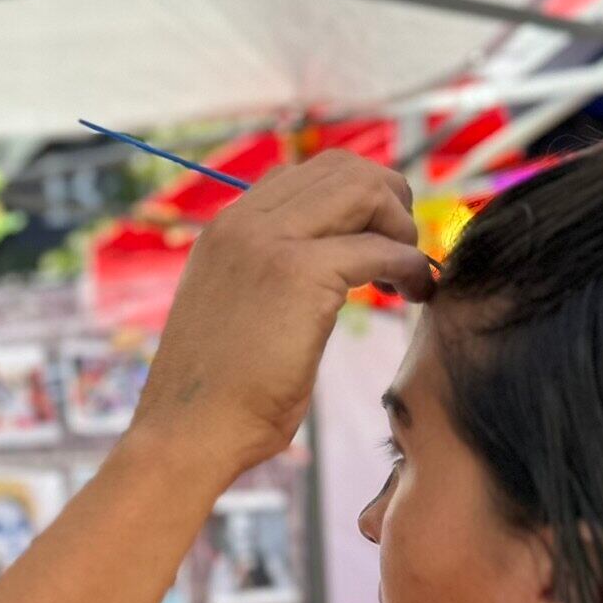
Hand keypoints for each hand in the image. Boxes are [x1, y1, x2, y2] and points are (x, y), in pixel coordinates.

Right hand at [129, 151, 427, 479]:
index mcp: (226, 230)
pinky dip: (409, 266)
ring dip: (399, 225)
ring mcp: (268, 242)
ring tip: (407, 273)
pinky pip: (378, 249)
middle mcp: (243, 223)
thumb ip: (267, 277)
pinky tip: (415, 293)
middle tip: (402, 250)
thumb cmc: (217, 397)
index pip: (303, 174)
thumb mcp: (236, 314)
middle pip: (340, 169)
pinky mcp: (298, 274)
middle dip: (388, 201)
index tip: (375, 239)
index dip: (354, 198)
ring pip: (363, 191)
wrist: (187, 433)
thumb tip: (326, 268)